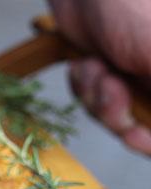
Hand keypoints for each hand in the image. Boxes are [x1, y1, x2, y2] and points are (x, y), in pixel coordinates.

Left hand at [50, 0, 150, 153]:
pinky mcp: (110, 74)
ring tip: (96, 64)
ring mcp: (139, 78)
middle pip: (145, 127)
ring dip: (97, 95)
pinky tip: (85, 62)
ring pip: (116, 117)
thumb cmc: (130, 5)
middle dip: (118, 112)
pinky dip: (84, 87)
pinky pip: (93, 103)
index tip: (132, 135)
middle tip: (109, 86)